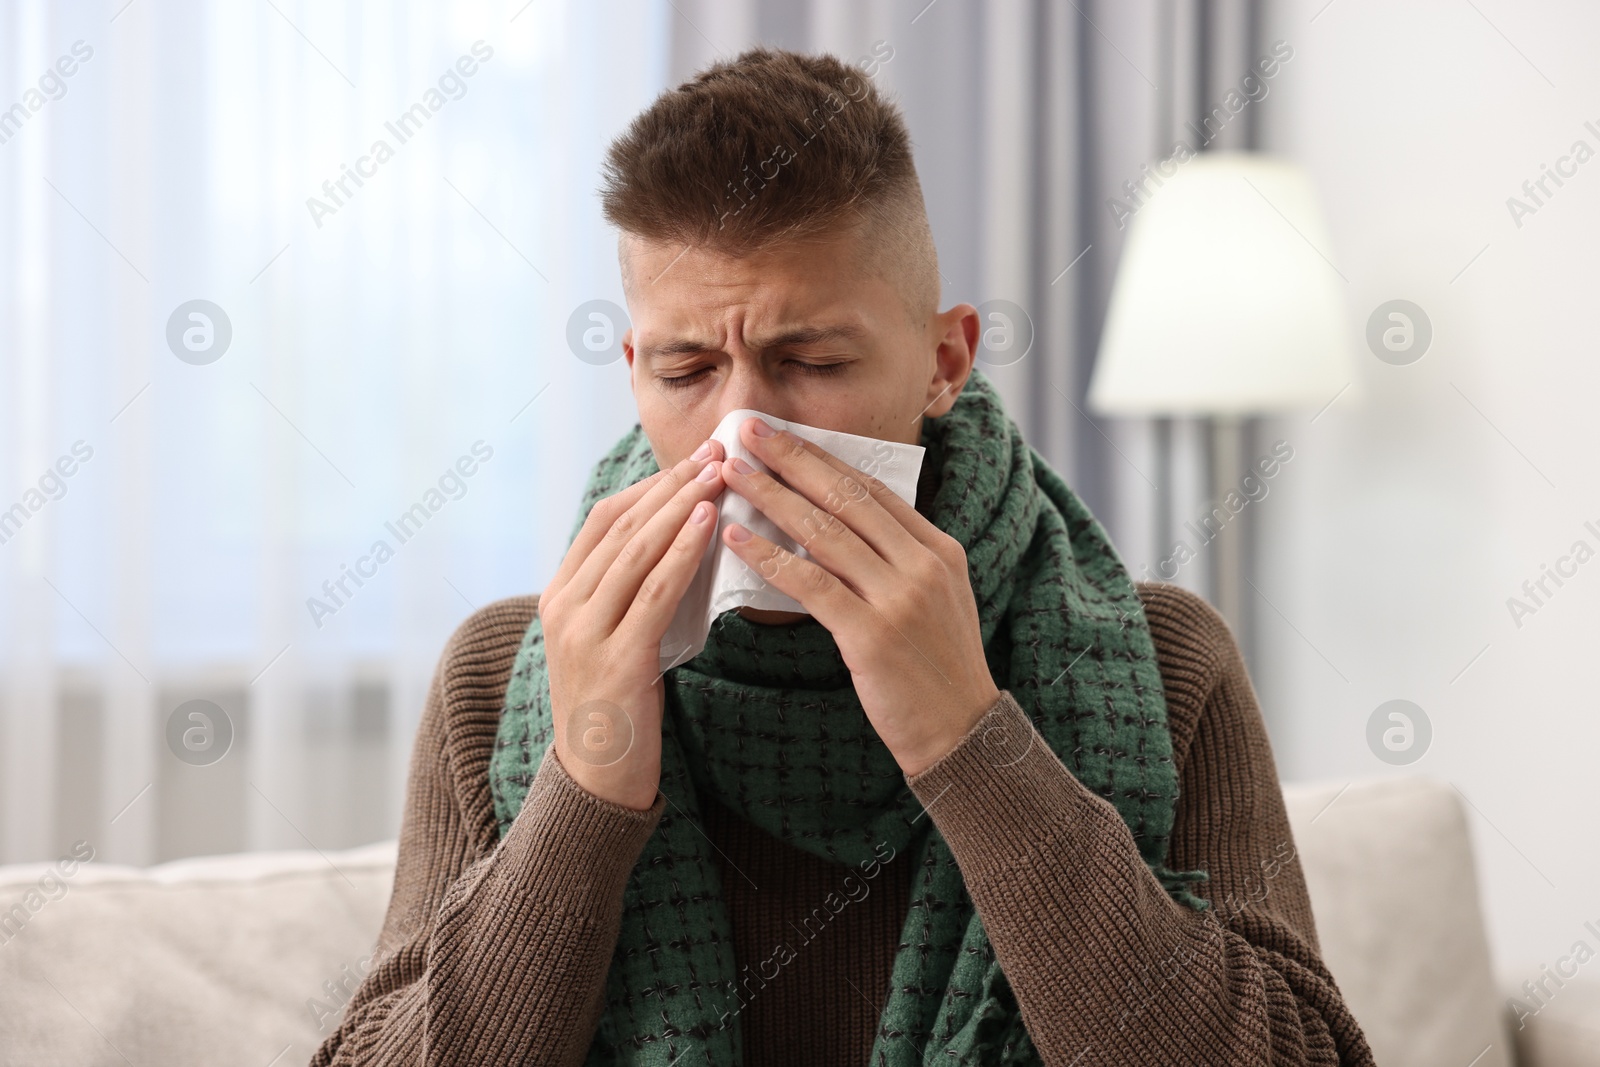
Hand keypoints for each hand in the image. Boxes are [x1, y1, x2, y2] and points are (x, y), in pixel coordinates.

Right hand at [537, 441, 724, 808]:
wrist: (595, 785)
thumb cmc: (617, 709)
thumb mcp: (614, 640)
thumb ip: (631, 594)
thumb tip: (683, 540)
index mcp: (559, 595)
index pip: (605, 520)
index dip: (652, 485)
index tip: (695, 458)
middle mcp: (563, 606)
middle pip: (623, 526)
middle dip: (673, 483)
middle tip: (718, 451)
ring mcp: (583, 633)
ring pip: (637, 551)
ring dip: (682, 505)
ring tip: (721, 473)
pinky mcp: (614, 660)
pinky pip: (654, 592)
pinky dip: (682, 551)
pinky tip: (710, 522)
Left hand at [718, 418, 1000, 775]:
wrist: (962, 732)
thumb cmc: (936, 670)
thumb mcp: (934, 601)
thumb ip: (896, 561)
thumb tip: (837, 526)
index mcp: (939, 549)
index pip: (872, 489)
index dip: (822, 457)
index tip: (781, 434)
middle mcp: (922, 564)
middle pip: (845, 497)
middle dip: (791, 458)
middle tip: (748, 429)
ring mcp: (900, 597)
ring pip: (823, 532)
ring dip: (771, 497)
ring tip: (730, 475)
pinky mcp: (872, 634)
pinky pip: (811, 584)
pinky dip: (769, 557)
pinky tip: (736, 538)